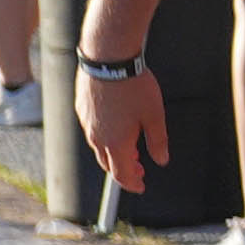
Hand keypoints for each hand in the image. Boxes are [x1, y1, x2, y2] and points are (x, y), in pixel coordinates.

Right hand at [78, 56, 172, 192]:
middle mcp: (97, 137)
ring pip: (99, 147)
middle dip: (124, 169)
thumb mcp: (155, 115)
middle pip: (108, 163)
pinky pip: (93, 130)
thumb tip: (162, 160)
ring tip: (131, 147)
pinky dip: (106, 137)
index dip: (132, 184)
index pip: (121, 175)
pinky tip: (117, 126)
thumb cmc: (134, 85)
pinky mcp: (82, 109)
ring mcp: (86, 123)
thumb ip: (158, 141)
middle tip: (139, 167)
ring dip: (115, 152)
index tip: (141, 186)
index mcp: (116, 143)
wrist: (108, 58)